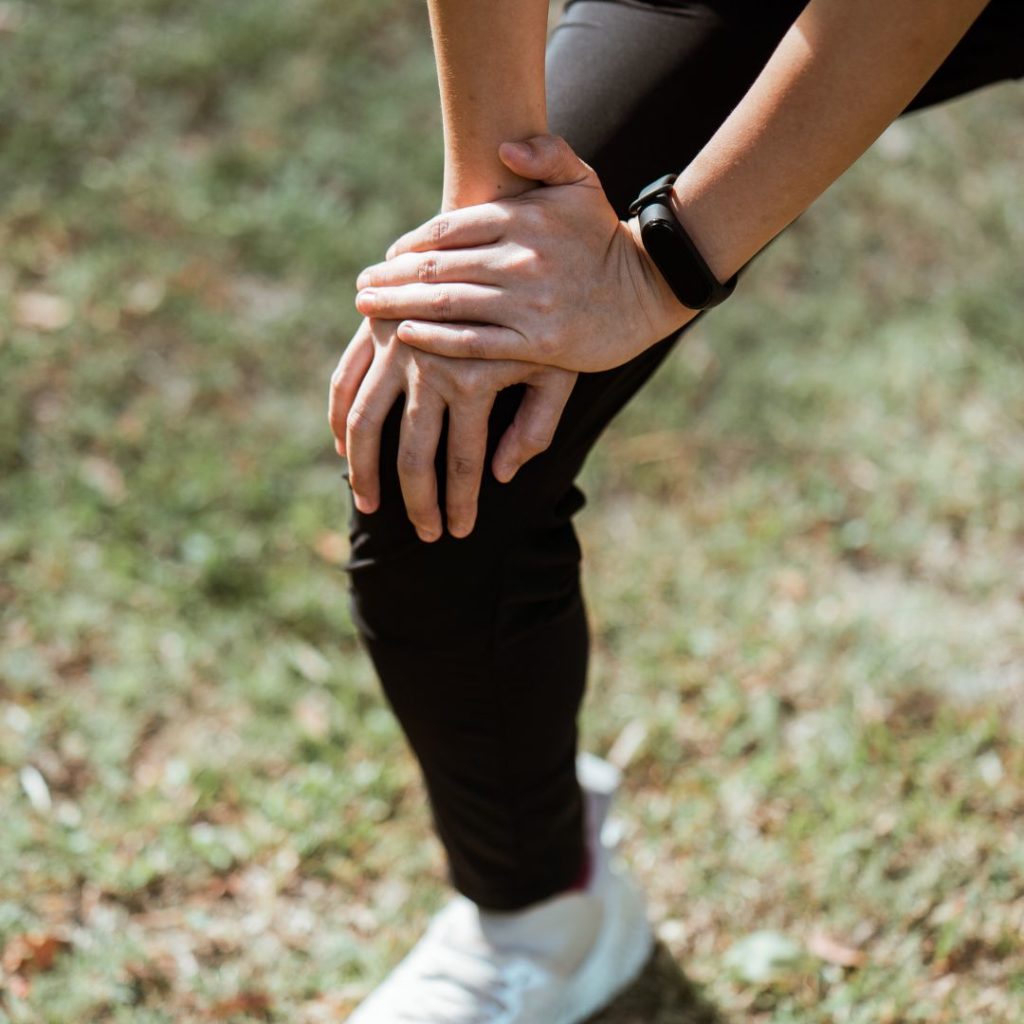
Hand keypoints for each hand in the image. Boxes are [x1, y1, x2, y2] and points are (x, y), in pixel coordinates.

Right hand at [327, 317, 576, 540]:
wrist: (506, 232)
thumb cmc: (543, 308)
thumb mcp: (557, 366)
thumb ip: (535, 425)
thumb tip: (501, 475)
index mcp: (473, 379)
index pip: (462, 462)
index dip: (459, 504)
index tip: (457, 532)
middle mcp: (427, 367)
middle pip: (412, 454)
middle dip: (418, 501)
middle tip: (424, 535)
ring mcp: (395, 346)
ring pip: (366, 423)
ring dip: (364, 470)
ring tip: (368, 505)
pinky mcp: (375, 328)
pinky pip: (345, 380)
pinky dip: (339, 416)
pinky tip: (342, 448)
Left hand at [353, 135, 696, 373]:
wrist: (650, 290)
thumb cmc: (606, 237)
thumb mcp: (583, 182)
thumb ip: (547, 153)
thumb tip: (504, 145)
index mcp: (524, 218)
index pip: (449, 229)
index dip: (410, 245)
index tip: (387, 258)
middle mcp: (520, 258)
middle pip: (438, 267)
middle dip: (391, 279)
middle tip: (359, 289)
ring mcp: (527, 303)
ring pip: (448, 303)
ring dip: (400, 306)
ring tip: (368, 312)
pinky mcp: (538, 343)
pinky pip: (475, 341)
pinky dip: (436, 339)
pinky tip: (406, 336)